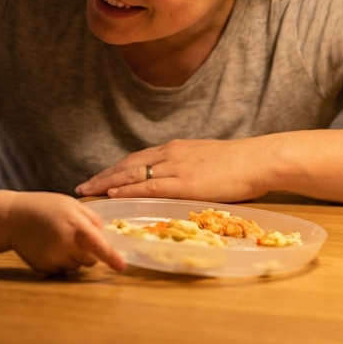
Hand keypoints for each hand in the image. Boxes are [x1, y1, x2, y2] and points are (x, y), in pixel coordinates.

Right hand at [0, 191, 125, 273]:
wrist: (11, 218)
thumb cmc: (44, 206)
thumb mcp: (69, 203)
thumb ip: (90, 218)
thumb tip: (105, 234)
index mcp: (74, 225)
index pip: (98, 245)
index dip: (112, 258)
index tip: (123, 267)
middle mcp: (65, 244)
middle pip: (90, 260)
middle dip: (90, 253)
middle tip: (77, 238)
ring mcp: (53, 258)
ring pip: (77, 267)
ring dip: (75, 258)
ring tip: (59, 240)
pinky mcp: (44, 267)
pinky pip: (62, 270)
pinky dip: (61, 262)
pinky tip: (49, 247)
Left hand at [75, 138, 273, 202]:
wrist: (259, 160)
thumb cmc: (240, 164)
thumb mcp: (208, 161)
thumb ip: (190, 169)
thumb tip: (181, 182)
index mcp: (176, 149)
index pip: (137, 158)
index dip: (116, 169)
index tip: (99, 177)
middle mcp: (170, 154)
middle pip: (128, 164)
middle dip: (103, 176)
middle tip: (83, 186)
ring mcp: (176, 167)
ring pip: (133, 174)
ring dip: (107, 183)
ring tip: (88, 192)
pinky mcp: (184, 183)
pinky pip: (149, 185)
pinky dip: (128, 189)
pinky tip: (113, 194)